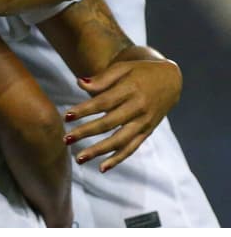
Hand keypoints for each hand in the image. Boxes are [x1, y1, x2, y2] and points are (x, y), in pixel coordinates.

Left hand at [63, 57, 181, 171]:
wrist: (170, 79)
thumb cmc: (139, 71)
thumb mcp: (122, 68)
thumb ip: (102, 78)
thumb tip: (78, 83)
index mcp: (130, 90)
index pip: (103, 102)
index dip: (84, 110)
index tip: (66, 117)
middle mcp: (138, 108)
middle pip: (108, 124)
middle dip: (86, 132)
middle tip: (66, 139)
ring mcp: (144, 122)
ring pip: (120, 140)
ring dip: (99, 151)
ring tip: (79, 158)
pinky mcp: (147, 131)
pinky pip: (132, 148)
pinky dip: (118, 159)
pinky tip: (102, 168)